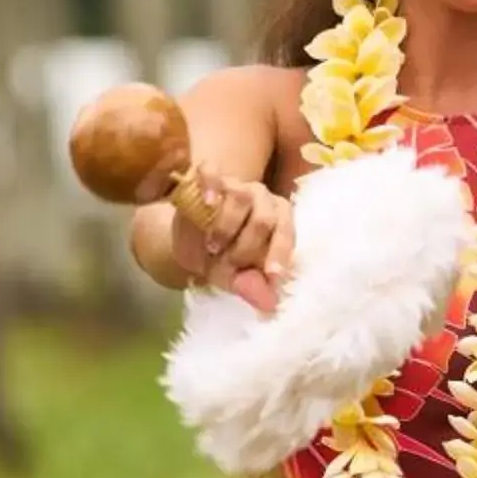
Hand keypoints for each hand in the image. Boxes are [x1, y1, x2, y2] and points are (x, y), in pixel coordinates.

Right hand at [166, 172, 294, 314]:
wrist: (190, 238)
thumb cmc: (221, 256)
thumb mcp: (234, 275)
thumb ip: (251, 286)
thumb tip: (269, 306)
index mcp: (278, 218)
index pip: (286, 233)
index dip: (280, 254)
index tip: (272, 275)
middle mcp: (262, 196)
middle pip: (264, 217)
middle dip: (246, 247)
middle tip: (228, 263)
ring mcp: (235, 183)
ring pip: (240, 196)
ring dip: (226, 227)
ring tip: (213, 247)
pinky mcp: (207, 175)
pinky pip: (211, 171)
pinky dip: (211, 184)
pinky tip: (208, 202)